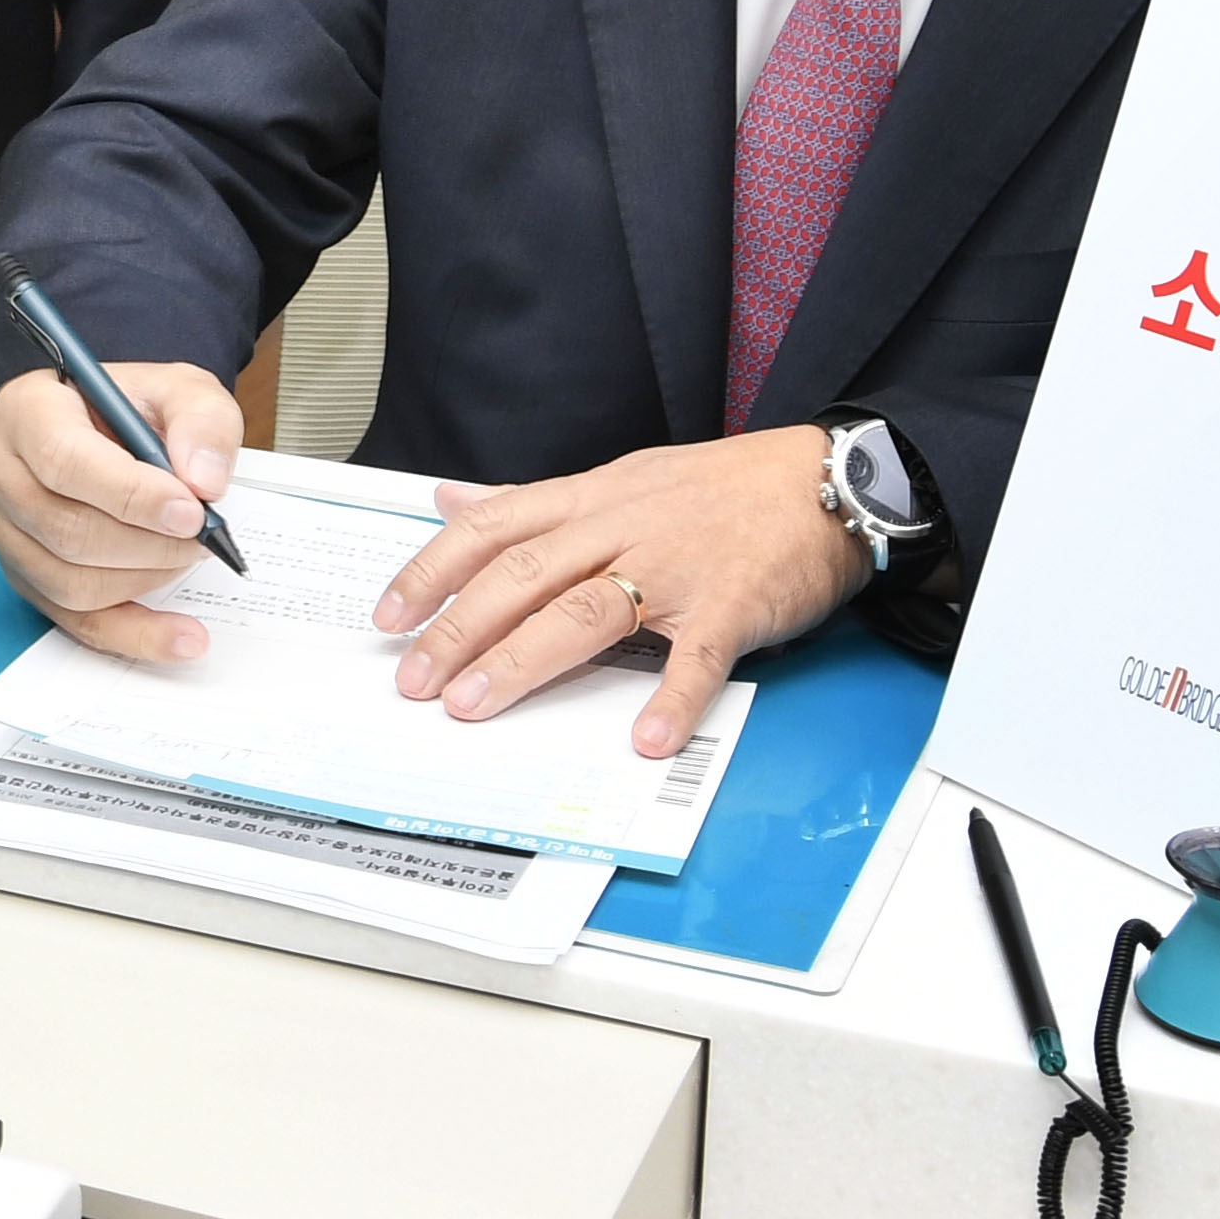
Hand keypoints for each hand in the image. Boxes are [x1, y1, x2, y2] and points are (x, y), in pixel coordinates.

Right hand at [0, 363, 245, 660]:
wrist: (106, 428)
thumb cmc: (129, 408)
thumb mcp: (178, 387)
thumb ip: (201, 421)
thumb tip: (205, 480)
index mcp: (28, 410)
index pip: (65, 461)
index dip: (131, 495)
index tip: (189, 511)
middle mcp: (2, 471)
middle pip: (66, 530)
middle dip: (149, 544)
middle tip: (202, 535)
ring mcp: (7, 529)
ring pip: (70, 582)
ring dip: (145, 579)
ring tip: (188, 555)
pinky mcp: (25, 574)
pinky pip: (74, 620)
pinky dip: (134, 634)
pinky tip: (179, 636)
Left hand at [376, 428, 869, 756]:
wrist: (831, 479)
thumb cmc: (724, 489)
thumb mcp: (622, 478)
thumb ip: (536, 501)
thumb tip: (452, 501)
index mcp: (593, 499)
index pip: (493, 528)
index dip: (434, 570)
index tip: (388, 616)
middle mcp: (625, 526)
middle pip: (525, 574)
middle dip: (461, 629)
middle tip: (415, 681)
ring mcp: (679, 566)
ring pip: (588, 609)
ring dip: (526, 660)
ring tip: (476, 704)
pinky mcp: (735, 604)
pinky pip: (698, 656)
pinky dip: (673, 699)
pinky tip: (646, 739)